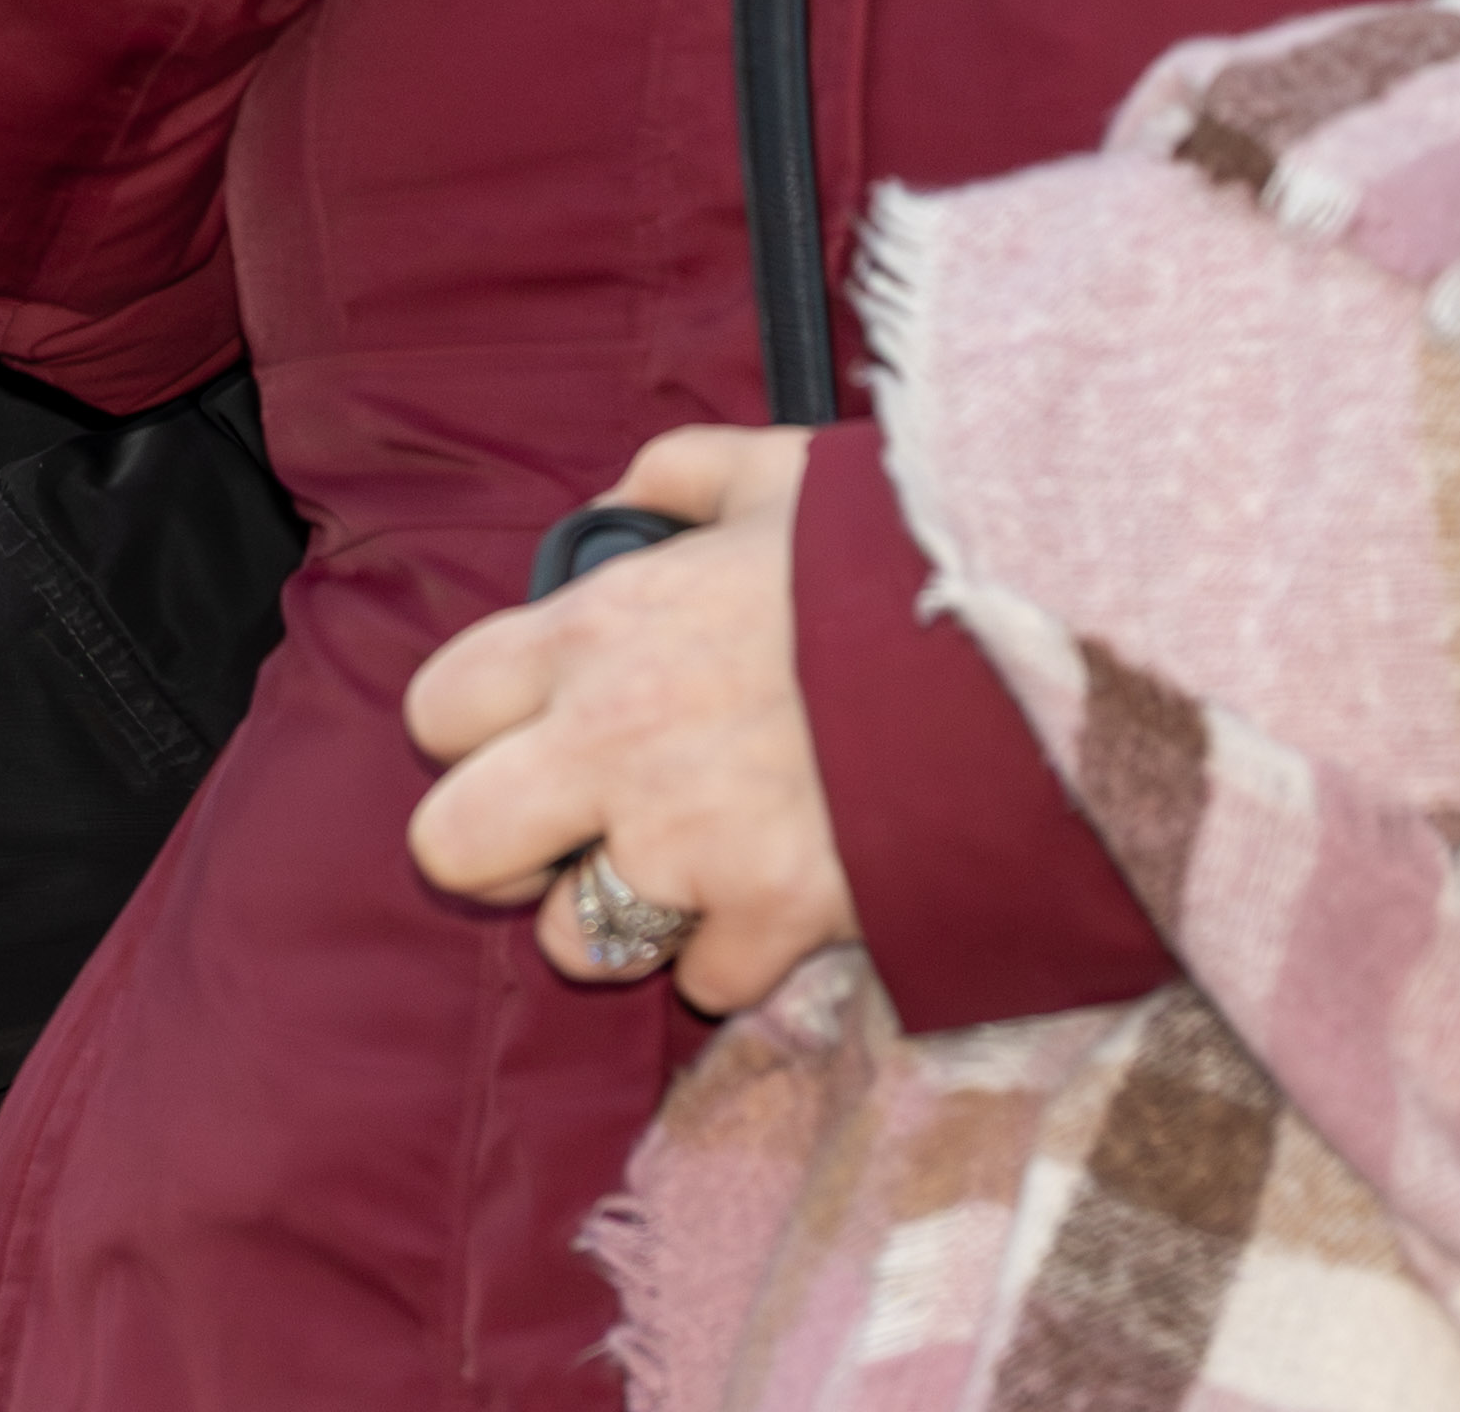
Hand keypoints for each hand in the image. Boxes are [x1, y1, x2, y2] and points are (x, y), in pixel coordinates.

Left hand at [399, 426, 856, 1016]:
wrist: (1022, 648)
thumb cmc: (892, 553)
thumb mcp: (777, 475)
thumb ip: (678, 478)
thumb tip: (621, 504)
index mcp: (596, 633)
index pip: (436, 708)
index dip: (473, 730)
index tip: (528, 733)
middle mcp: (612, 746)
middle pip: (451, 847)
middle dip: (504, 848)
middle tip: (570, 830)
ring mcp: (685, 844)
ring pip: (571, 941)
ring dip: (618, 920)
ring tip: (680, 878)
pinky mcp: (768, 920)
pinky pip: (704, 984)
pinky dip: (735, 958)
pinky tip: (774, 906)